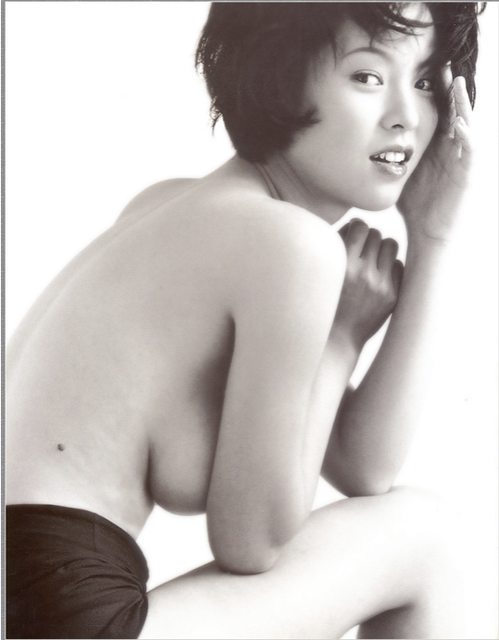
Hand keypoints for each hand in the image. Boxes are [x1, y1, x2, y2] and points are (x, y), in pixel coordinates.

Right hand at [333, 220, 402, 349]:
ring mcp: (380, 285)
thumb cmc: (325, 299)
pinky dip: (389, 267)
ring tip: (372, 258)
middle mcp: (362, 274)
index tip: (353, 234)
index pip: (360, 227)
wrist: (337, 338)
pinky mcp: (392, 296)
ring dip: (381, 248)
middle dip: (368, 238)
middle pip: (376, 234)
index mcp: (341, 265)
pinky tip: (378, 275)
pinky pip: (399, 265)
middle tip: (361, 249)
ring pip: (391, 245)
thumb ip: (336, 246)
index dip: (356, 227)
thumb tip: (356, 224)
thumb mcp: (324, 272)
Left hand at [397, 68, 472, 241]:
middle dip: (451, 90)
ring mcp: (462, 161)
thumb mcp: (401, 170)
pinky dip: (466, 135)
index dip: (436, 93)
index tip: (426, 70)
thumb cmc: (414, 204)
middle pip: (455, 112)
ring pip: (466, 125)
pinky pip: (470, 150)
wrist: (427, 233)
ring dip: (463, 104)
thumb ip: (391, 152)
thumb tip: (364, 139)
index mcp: (438, 146)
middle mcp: (452, 149)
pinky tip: (457, 122)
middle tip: (444, 66)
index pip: (440, 112)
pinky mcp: (468, 175)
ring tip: (456, 84)